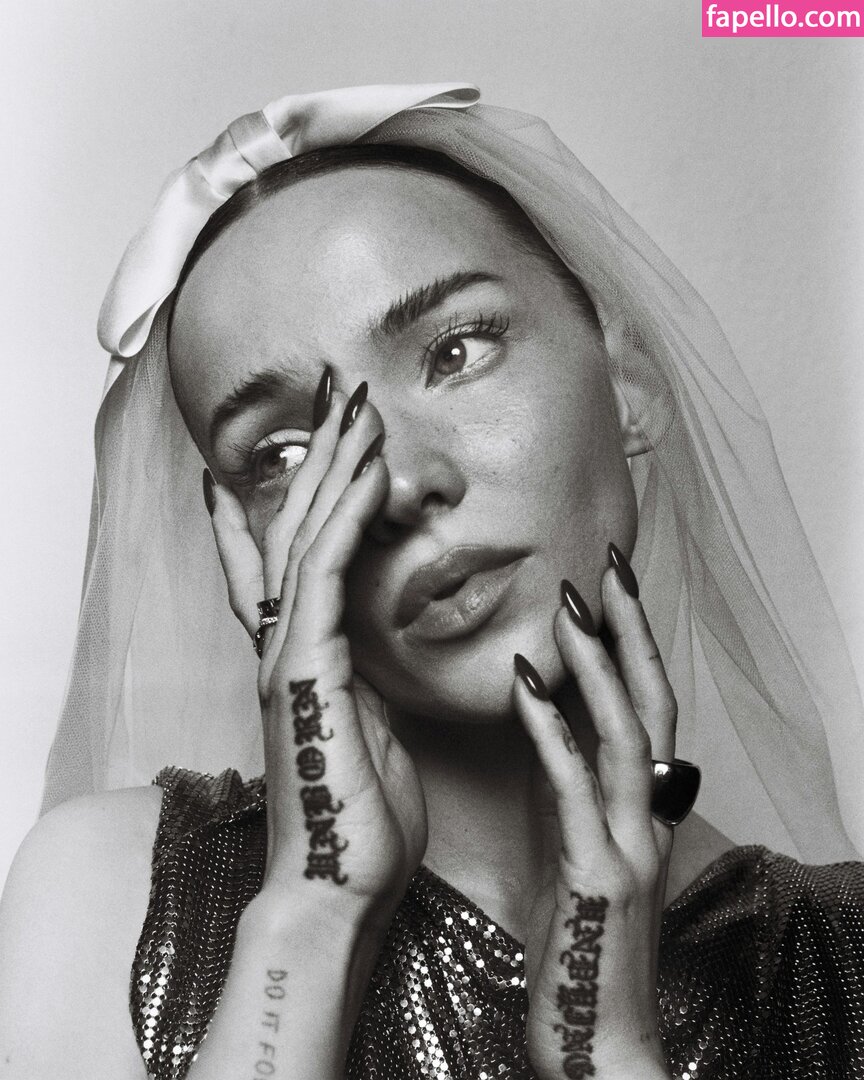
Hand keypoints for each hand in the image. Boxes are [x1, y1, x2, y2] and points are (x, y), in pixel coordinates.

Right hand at [206, 380, 426, 921]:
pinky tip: (366, 471)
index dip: (295, 491)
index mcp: (302, 655)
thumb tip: (374, 643)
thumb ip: (364, 673)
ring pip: (304, 536)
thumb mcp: (373, 725)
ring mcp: (287, 655)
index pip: (286, 554)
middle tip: (334, 393)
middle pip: (293, 527)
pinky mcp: (305, 672)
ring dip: (332, 466)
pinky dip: (345, 516)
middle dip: (317, 456)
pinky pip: (323, 575)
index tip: (311, 439)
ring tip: (356, 406)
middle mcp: (283, 644)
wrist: (339, 884)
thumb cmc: (361, 814)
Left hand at [514, 560, 675, 1079]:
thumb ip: (570, 786)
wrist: (595, 1039)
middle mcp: (647, 816)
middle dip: (630, 629)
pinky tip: (525, 685)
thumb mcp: (576, 847)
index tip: (608, 585)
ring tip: (569, 604)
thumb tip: (547, 723)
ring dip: (598, 662)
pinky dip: (551, 729)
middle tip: (607, 563)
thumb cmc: (578, 942)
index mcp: (639, 807)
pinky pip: (575, 787)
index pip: (645, 706)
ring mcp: (630, 844)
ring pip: (625, 732)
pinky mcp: (598, 875)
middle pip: (650, 701)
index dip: (631, 642)